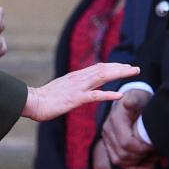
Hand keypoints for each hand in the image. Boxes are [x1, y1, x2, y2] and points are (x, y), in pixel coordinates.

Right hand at [22, 62, 140, 121]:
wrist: (32, 102)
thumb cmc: (44, 98)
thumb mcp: (61, 89)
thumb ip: (73, 87)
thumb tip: (81, 88)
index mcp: (76, 76)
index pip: (99, 67)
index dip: (114, 66)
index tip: (126, 67)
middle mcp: (79, 78)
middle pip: (104, 69)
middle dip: (121, 68)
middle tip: (136, 69)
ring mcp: (77, 88)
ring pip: (102, 77)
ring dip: (119, 74)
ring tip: (133, 73)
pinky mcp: (75, 99)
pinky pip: (94, 96)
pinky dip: (108, 94)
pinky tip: (119, 95)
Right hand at [101, 91, 158, 168]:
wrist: (131, 99)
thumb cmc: (139, 98)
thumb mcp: (139, 96)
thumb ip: (134, 100)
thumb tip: (128, 103)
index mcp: (115, 120)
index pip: (126, 143)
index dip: (142, 149)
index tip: (155, 146)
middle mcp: (108, 130)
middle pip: (123, 154)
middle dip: (142, 157)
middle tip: (158, 154)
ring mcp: (107, 139)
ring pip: (120, 161)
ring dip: (138, 164)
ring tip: (155, 160)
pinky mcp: (110, 146)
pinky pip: (119, 162)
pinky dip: (135, 168)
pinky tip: (149, 167)